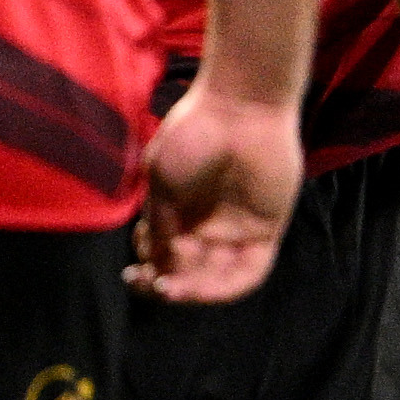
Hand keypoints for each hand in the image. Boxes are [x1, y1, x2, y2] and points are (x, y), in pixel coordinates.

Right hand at [134, 85, 301, 302]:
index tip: (132, 275)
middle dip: (168, 285)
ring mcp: (238, 228)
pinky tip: (204, 290)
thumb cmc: (194, 134)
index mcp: (181, 212)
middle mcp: (209, 225)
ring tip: (172, 290)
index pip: (165, 256)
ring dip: (195, 291)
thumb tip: (157, 263)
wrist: (238, 107)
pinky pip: (252, 269)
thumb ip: (159, 224)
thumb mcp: (161, 181)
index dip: (150, 270)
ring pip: (218, 277)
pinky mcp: (266, 228)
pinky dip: (229, 285)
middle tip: (151, 286)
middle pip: (191, 272)